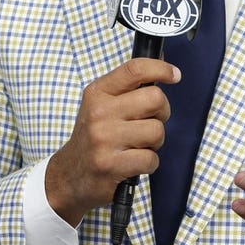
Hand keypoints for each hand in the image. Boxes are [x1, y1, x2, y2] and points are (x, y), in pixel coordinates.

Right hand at [46, 58, 179, 225]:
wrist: (69, 175)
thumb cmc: (95, 137)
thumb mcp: (101, 105)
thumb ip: (128, 89)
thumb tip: (166, 69)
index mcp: (97, 93)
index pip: (134, 69)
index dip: (161, 69)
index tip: (174, 75)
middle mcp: (98, 112)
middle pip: (155, 99)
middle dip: (162, 112)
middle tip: (150, 122)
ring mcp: (103, 139)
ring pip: (156, 131)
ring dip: (155, 142)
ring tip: (139, 145)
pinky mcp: (110, 165)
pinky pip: (151, 159)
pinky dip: (149, 163)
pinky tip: (134, 163)